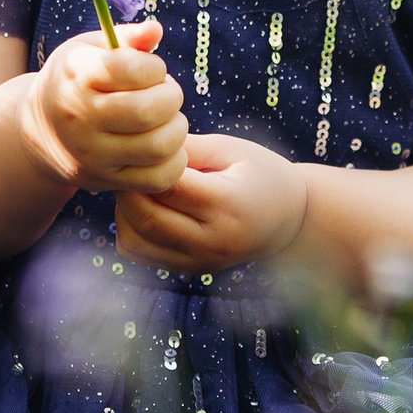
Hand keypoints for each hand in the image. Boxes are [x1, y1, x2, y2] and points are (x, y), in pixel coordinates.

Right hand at [21, 19, 186, 193]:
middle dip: (171, 97)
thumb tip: (156, 30)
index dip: (154, 67)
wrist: (41, 130)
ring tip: (165, 120)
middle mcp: (81, 119)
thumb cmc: (77, 80)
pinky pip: (159, 179)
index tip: (152, 69)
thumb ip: (126, 38)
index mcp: (77, 78)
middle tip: (165, 94)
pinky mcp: (107, 181)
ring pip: (159, 146)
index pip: (130, 69)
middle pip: (148, 111)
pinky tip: (163, 145)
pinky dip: (174, 161)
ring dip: (176, 128)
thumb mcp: (90, 50)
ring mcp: (93, 155)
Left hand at [114, 133, 308, 273]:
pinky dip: (131, 230)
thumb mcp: (231, 150)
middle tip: (127, 165)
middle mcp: (212, 240)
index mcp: (227, 204)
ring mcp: (199, 261)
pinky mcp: (189, 269)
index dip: (145, 167)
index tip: (138, 148)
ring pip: (135, 242)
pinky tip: (146, 208)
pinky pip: (141, 255)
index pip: (169, 188)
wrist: (288, 220)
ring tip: (137, 188)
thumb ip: (188, 147)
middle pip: (147, 218)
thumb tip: (143, 143)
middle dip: (128, 190)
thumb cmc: (260, 174)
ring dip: (124, 212)